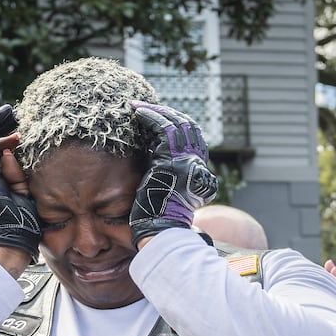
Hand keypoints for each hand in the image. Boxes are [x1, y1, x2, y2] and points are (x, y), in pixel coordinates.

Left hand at [129, 101, 218, 244]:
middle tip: (146, 108)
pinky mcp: (171, 157)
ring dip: (155, 111)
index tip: (158, 118)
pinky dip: (150, 117)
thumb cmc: (159, 217)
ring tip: (137, 106)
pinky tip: (138, 112)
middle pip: (187, 126)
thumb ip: (167, 172)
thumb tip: (153, 159)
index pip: (192, 138)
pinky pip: (162, 128)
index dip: (177, 124)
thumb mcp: (167, 190)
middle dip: (167, 113)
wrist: (160, 228)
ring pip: (175, 124)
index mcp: (198, 170)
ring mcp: (186, 159)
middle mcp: (196, 162)